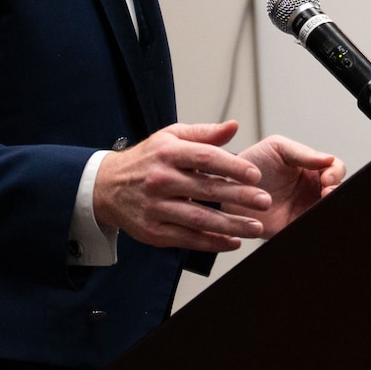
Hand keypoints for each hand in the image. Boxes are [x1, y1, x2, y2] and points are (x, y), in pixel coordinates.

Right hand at [92, 121, 269, 252]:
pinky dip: (212, 243)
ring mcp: (155, 208)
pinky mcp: (152, 232)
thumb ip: (204, 133)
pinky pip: (187, 239)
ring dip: (231, 225)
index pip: (206, 158)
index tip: (256, 175)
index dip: (233, 166)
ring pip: (199, 219)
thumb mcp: (170, 137)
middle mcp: (160, 180)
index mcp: (167, 153)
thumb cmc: (146, 160)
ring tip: (256, 227)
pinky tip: (233, 242)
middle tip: (265, 201)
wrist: (105, 187)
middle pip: (206, 190)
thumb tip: (234, 126)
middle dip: (239, 197)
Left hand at [237, 135, 345, 237]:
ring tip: (320, 206)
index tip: (327, 178)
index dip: (335, 174)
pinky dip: (315, 225)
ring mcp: (304, 210)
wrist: (225, 192)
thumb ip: (302, 152)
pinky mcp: (294, 229)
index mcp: (310, 169)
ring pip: (327, 211)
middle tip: (326, 193)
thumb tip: (329, 159)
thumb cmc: (250, 165)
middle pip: (337, 191)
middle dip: (336, 192)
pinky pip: (310, 229)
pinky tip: (310, 219)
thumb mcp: (277, 148)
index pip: (335, 169)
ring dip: (329, 208)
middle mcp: (311, 190)